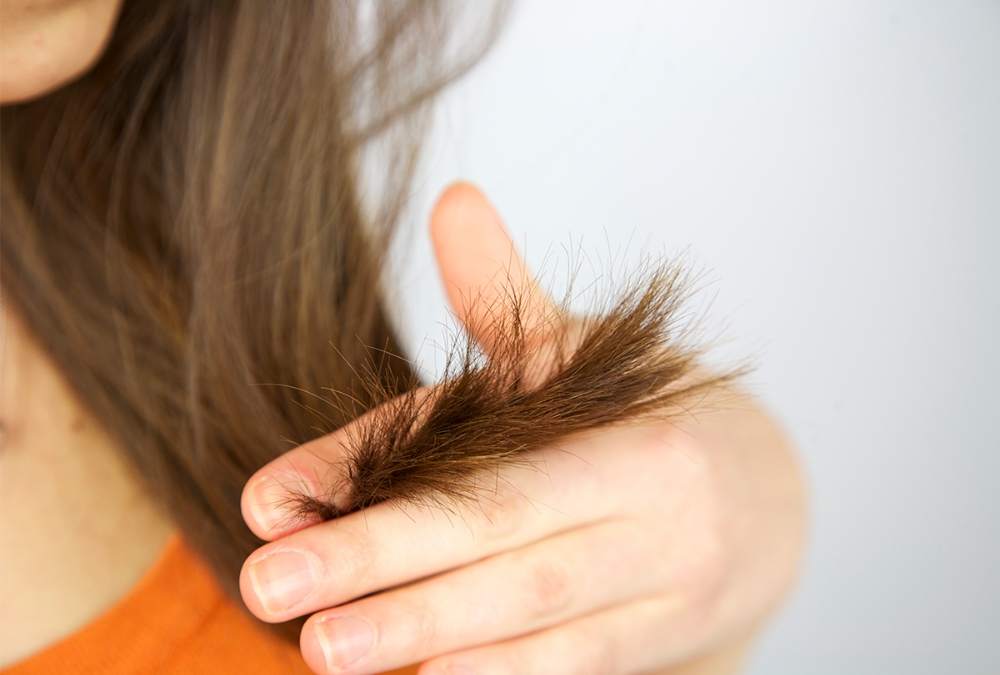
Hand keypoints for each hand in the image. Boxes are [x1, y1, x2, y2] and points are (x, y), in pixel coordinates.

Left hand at [239, 184, 806, 674]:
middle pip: (498, 523)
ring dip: (426, 630)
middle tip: (269, 585)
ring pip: (533, 605)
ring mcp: (668, 572)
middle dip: (380, 557)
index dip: (371, 468)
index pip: (480, 442)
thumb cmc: (650, 420)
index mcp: (624, 415)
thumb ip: (507, 297)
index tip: (269, 500)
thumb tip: (452, 200)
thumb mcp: (587, 357)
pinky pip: (581, 661)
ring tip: (325, 650)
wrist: (773, 497)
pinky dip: (507, 674)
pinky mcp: (672, 633)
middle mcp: (650, 491)